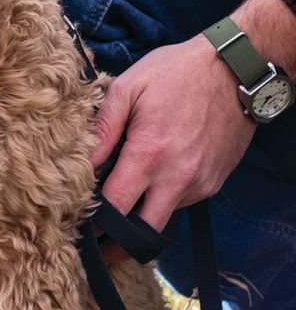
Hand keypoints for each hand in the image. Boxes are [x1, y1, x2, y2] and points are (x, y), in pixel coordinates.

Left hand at [92, 34, 255, 260]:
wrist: (233, 70)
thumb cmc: (175, 73)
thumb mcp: (128, 87)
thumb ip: (102, 127)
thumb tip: (82, 163)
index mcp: (150, 154)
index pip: (116, 207)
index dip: (94, 220)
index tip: (77, 222)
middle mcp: (178, 177)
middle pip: (143, 230)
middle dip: (118, 239)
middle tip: (95, 237)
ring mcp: (200, 183)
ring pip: (163, 216)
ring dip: (141, 212)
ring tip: (121, 195)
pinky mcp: (213, 182)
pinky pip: (181, 201)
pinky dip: (162, 196)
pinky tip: (151, 176)